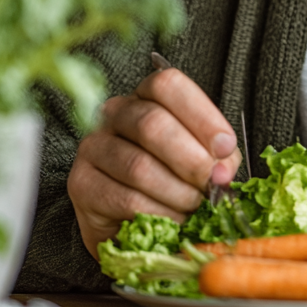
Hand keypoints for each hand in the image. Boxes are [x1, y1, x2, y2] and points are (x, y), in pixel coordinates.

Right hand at [67, 67, 241, 259]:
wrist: (133, 220)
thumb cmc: (173, 177)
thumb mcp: (202, 157)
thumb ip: (217, 157)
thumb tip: (222, 171)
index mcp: (147, 95)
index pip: (168, 86)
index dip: (201, 116)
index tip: (225, 147)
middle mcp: (115, 113)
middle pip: (152, 124)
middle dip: (191, 160)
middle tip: (212, 184)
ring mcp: (94, 147)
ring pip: (138, 166)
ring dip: (176, 192)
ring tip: (194, 206)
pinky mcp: (81, 185)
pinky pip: (125, 198)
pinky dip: (158, 213)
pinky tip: (173, 221)